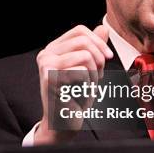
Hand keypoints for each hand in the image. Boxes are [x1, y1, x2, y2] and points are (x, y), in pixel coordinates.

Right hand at [34, 25, 112, 144]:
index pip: (80, 31)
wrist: (63, 124)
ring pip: (85, 56)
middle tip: (98, 77)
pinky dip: (87, 85)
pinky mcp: (49, 78)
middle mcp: (46, 54)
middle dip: (98, 59)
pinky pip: (81, 72)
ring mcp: (46, 65)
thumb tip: (103, 28)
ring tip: (86, 87)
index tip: (108, 57)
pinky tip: (79, 95)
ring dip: (93, 74)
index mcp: (54, 49)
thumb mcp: (88, 69)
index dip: (98, 42)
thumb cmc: (75, 98)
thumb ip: (93, 49)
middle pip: (83, 41)